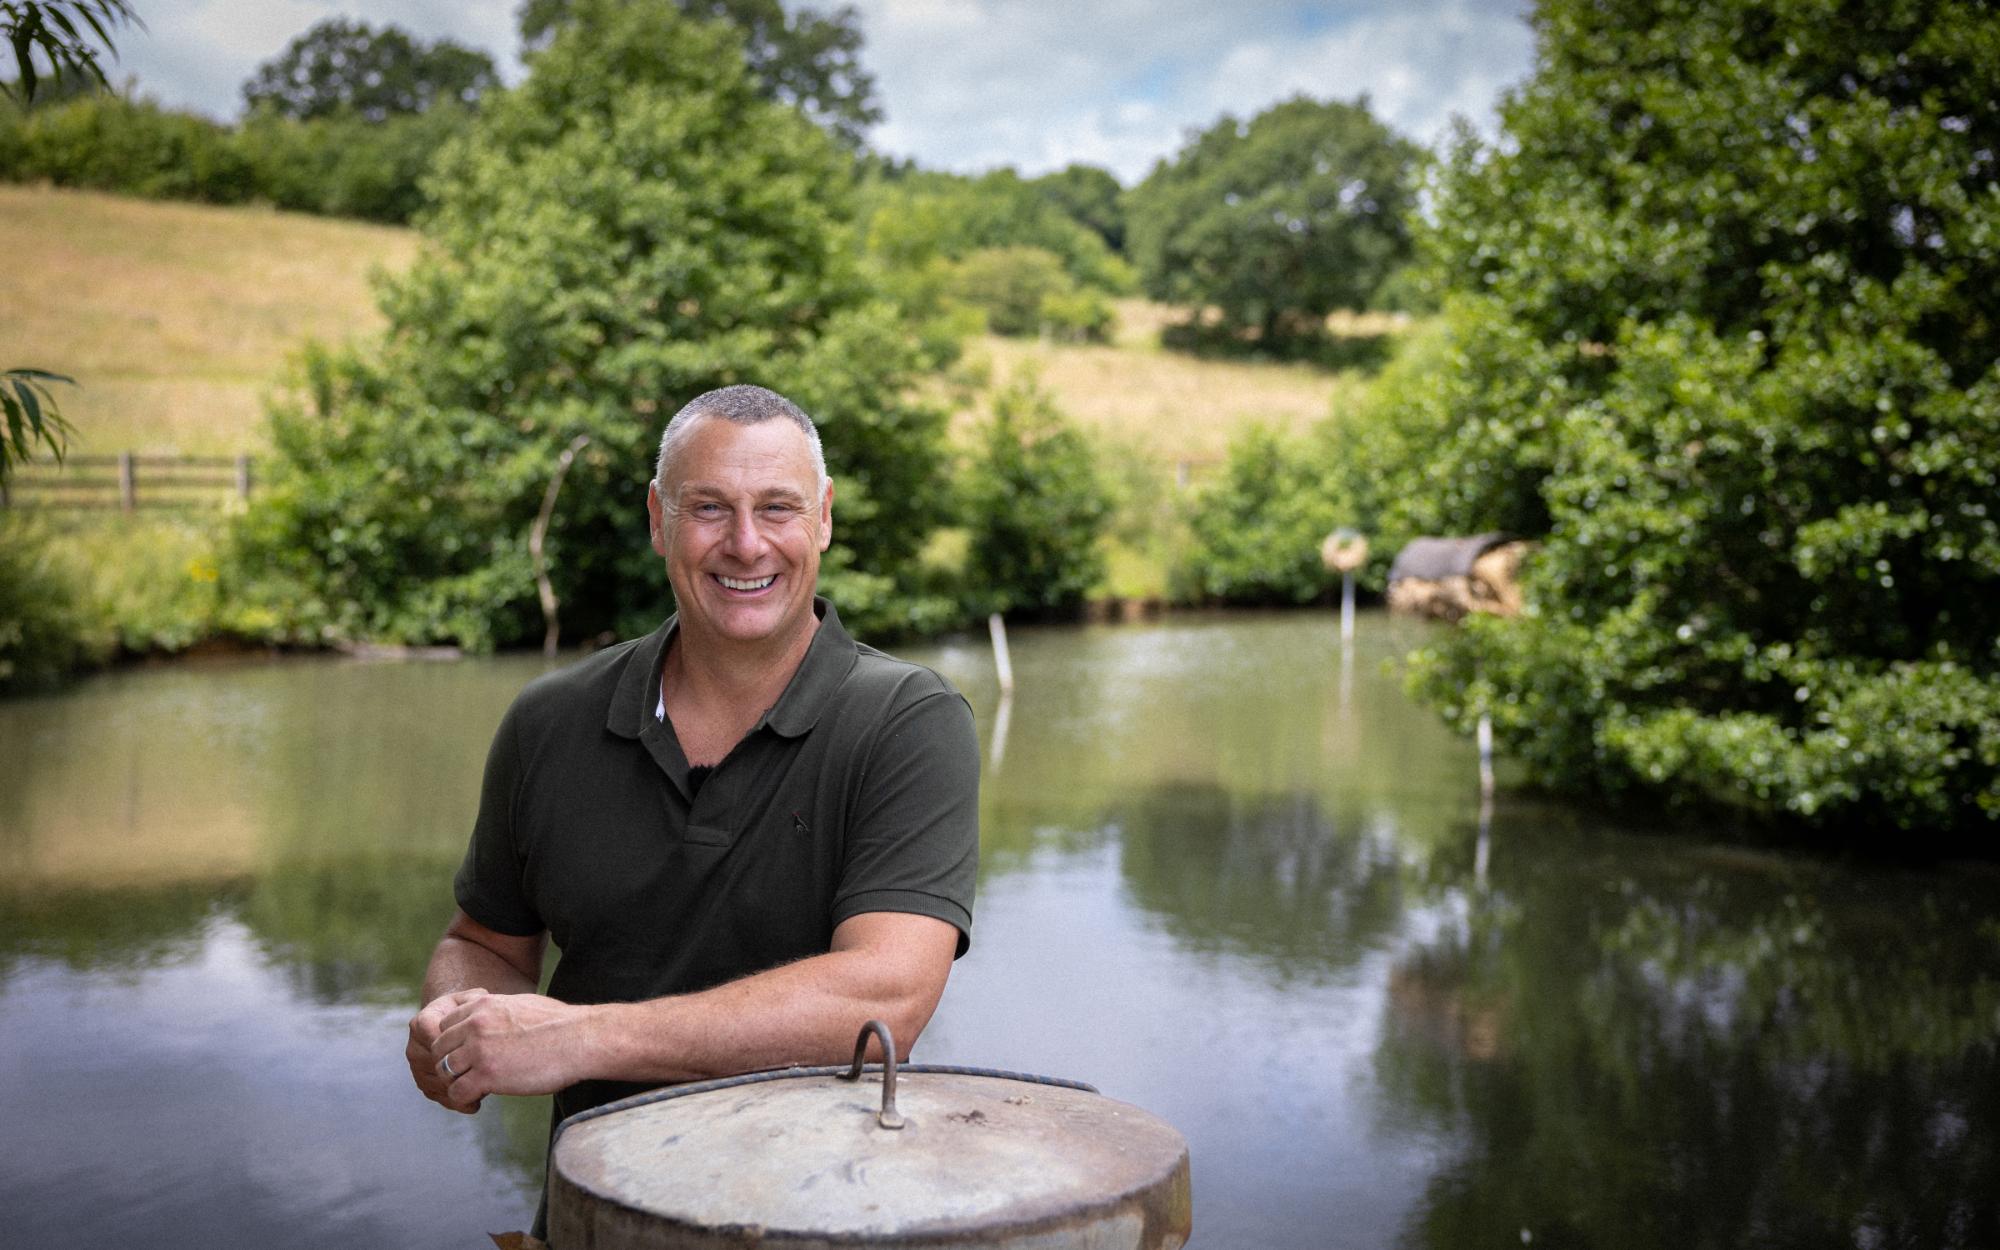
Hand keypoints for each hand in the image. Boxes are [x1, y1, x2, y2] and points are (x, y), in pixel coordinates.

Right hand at [408, 988, 489, 1112]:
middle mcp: (414, 1047)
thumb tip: (479, 1006)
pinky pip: (439, 1097)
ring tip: (486, 1087)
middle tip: (489, 1075)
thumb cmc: (467, 1010)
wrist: (454, 1025)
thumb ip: (476, 999)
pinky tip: (475, 1101)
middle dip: (463, 1072)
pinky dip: (457, 1101)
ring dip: (462, 1089)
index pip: (437, 1041)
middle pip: (437, 1067)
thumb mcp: (472, 998)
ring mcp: (416, 1068)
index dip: (459, 1049)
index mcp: (422, 1023)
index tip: (483, 1052)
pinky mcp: (424, 1085)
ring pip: (438, 1085)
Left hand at [429, 992, 594, 1108]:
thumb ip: (498, 1012)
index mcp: (483, 1005)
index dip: (453, 1043)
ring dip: (455, 1082)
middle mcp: (475, 1024)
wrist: (581, 1039)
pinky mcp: (487, 1075)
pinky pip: (457, 1091)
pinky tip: (478, 1100)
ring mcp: (479, 1050)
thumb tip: (494, 1019)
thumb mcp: (522, 1004)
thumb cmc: (561, 1024)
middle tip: (467, 1076)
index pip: (445, 1025)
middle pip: (440, 1049)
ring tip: (472, 1090)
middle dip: (450, 1064)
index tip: (467, 1056)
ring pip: (444, 1070)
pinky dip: (463, 1099)